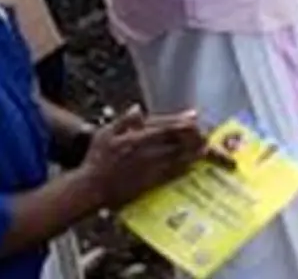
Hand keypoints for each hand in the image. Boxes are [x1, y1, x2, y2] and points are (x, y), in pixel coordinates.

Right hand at [80, 109, 207, 207]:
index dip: (181, 122)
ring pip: (178, 159)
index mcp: (135, 139)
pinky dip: (184, 168)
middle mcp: (146, 154)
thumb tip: (138, 109)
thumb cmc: (96, 160)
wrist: (91, 188)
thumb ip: (123, 121)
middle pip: (177, 143)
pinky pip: (172, 174)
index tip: (194, 117)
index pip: (165, 127)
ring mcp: (150, 170)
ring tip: (206, 147)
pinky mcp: (151, 183)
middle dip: (193, 137)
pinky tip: (192, 164)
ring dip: (194, 153)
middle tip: (204, 133)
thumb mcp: (105, 134)